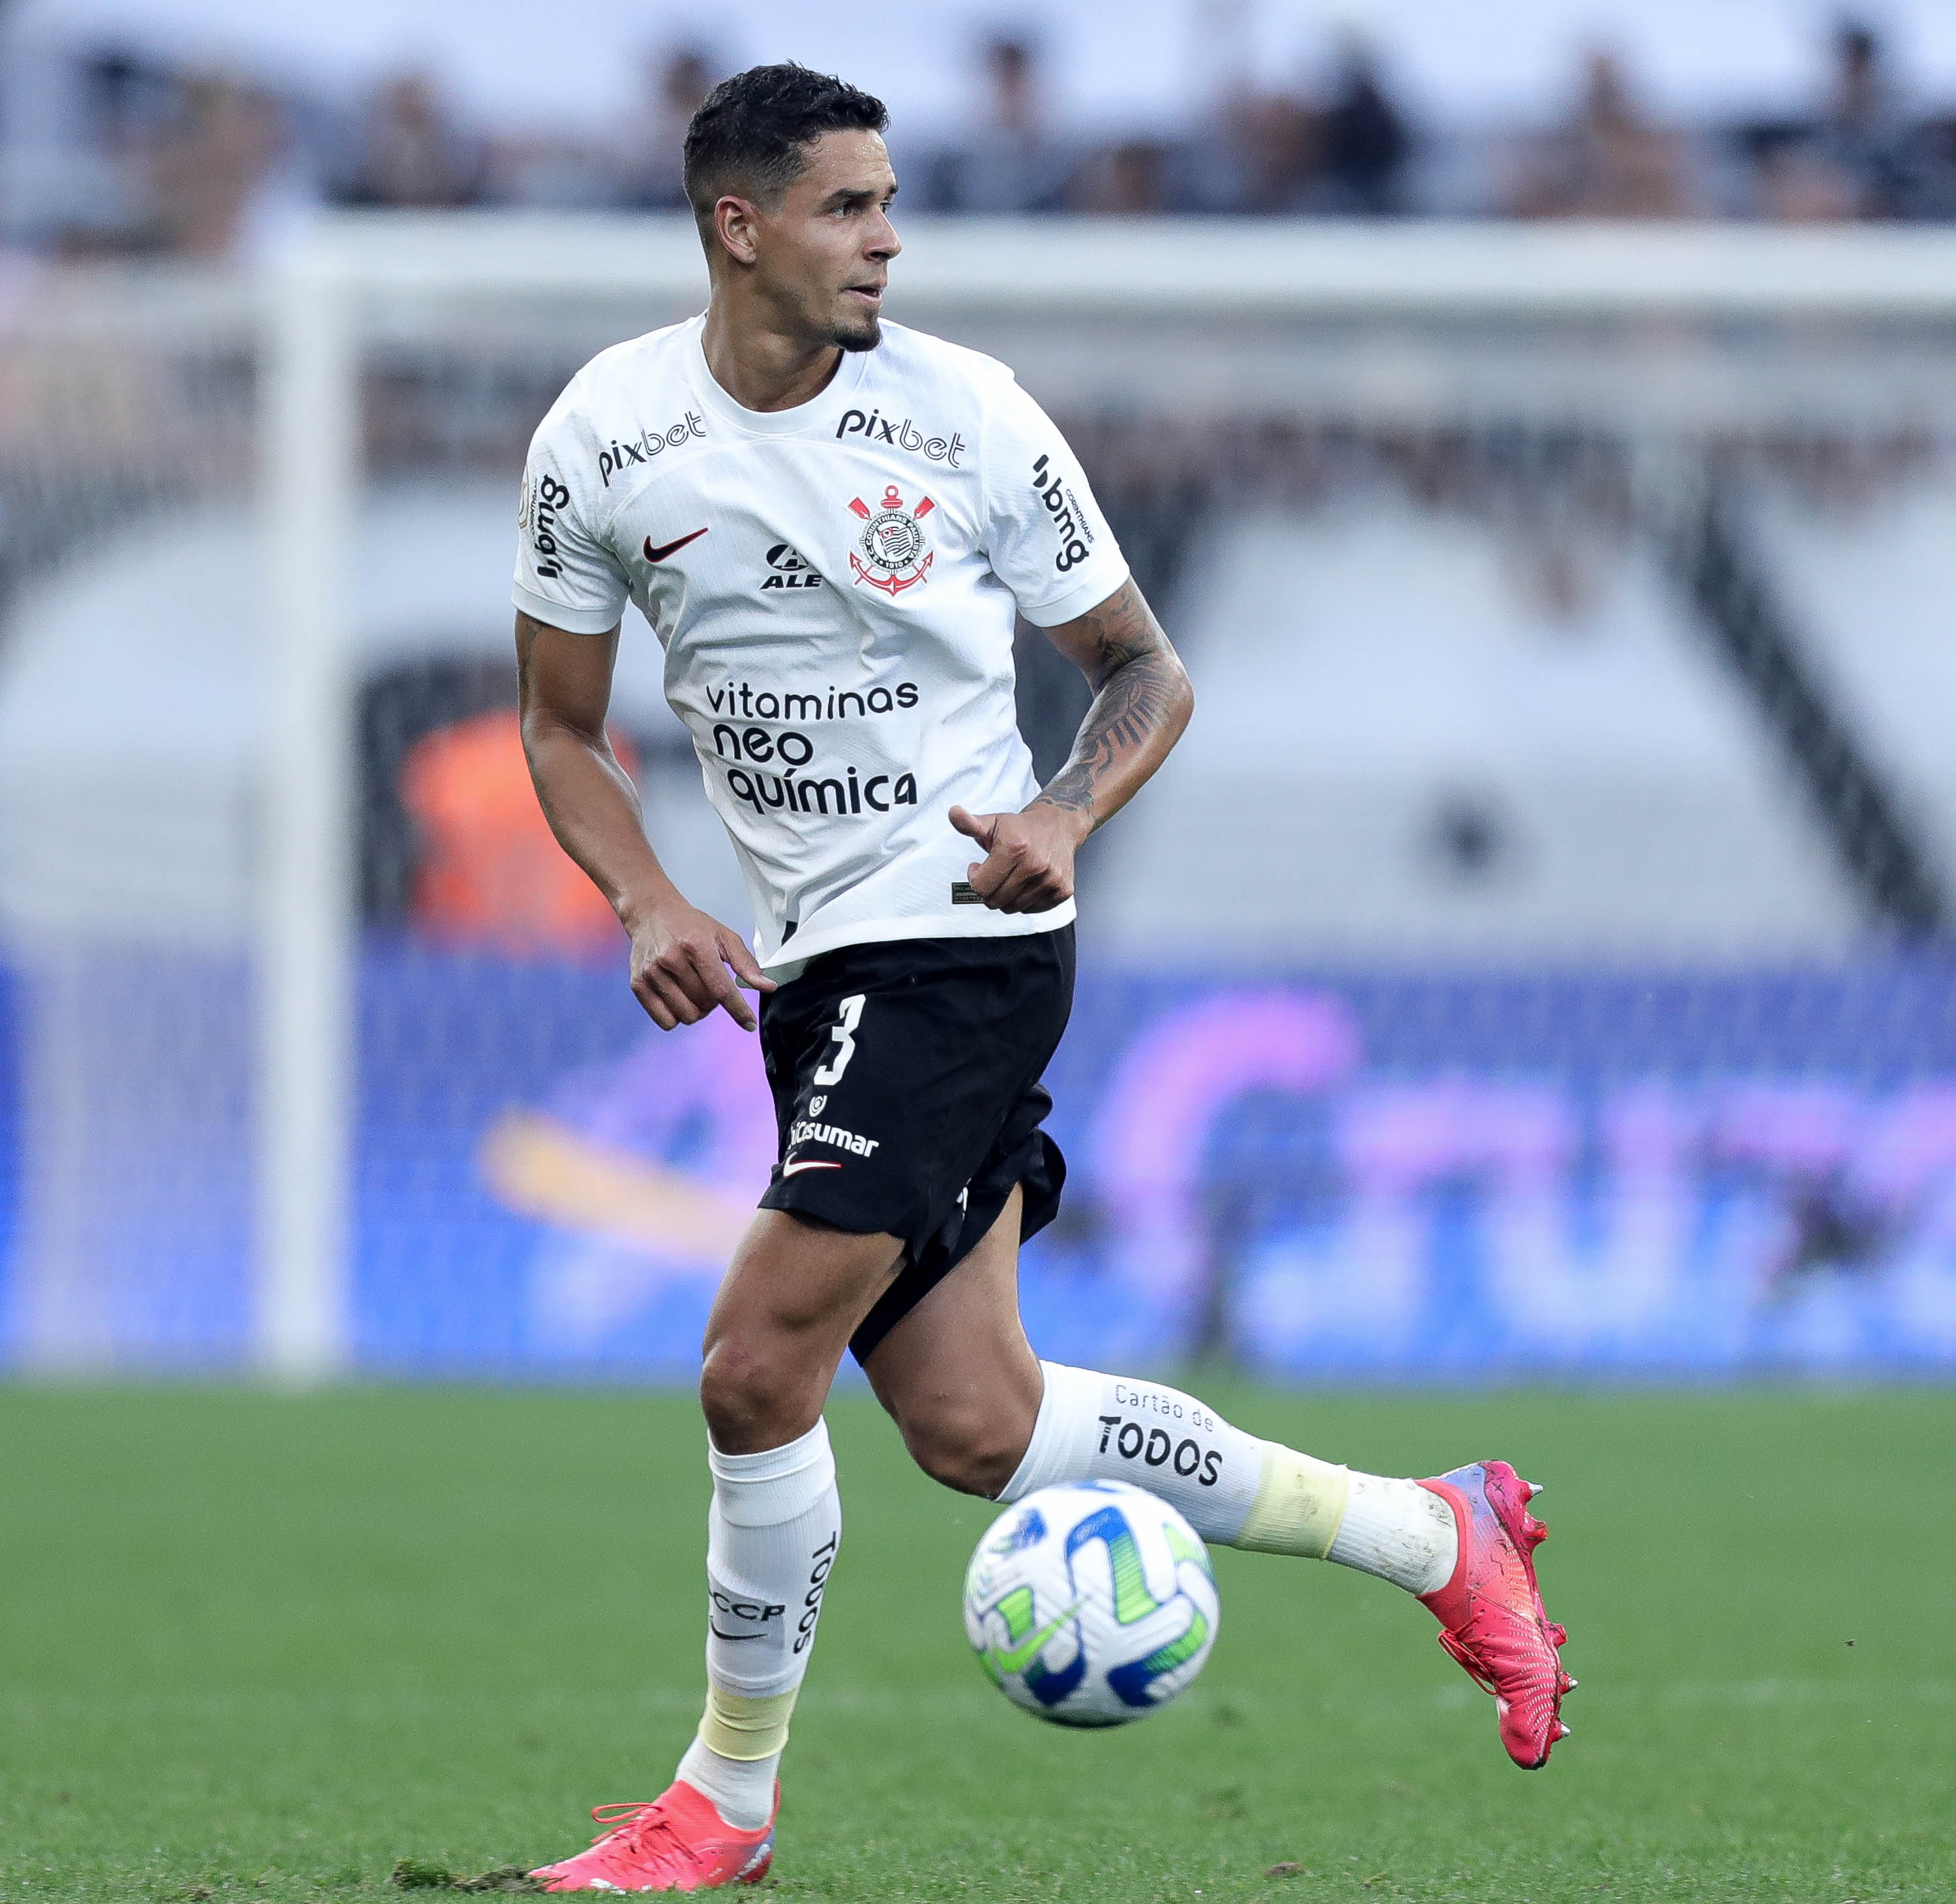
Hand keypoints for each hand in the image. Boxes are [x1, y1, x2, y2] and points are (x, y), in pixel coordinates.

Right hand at [624, 897, 775, 1030]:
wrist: (651, 913)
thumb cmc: (691, 926)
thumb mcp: (724, 936)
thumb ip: (746, 963)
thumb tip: (768, 987)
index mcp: (696, 946)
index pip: (721, 989)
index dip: (738, 1010)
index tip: (749, 1024)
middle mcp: (671, 960)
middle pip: (704, 1005)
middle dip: (714, 1002)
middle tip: (710, 985)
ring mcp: (652, 973)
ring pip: (686, 1016)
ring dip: (697, 1010)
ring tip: (694, 991)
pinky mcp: (638, 984)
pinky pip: (665, 1021)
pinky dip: (677, 1016)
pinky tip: (678, 998)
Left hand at [948, 800, 1091, 913]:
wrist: (1059, 825)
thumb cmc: (1021, 828)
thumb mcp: (992, 822)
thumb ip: (969, 823)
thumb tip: (954, 813)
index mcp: (1014, 847)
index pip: (980, 887)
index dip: (975, 879)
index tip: (979, 868)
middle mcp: (1035, 864)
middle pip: (995, 901)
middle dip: (989, 890)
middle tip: (995, 874)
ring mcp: (1051, 879)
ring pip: (1013, 908)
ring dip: (1007, 896)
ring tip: (1011, 877)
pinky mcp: (1063, 890)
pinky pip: (1032, 910)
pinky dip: (1025, 901)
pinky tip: (1027, 883)